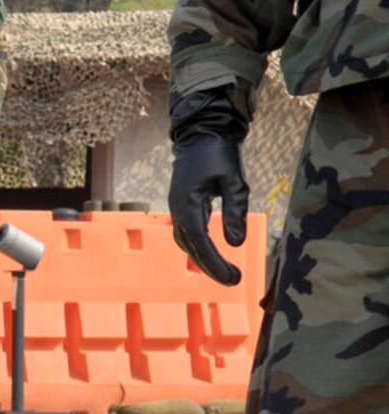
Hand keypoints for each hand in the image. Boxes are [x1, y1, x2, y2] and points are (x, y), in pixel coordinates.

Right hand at [170, 132, 248, 286]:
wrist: (203, 132)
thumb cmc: (221, 153)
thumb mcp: (235, 181)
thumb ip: (235, 212)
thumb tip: (236, 244)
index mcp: (187, 204)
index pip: (200, 242)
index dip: (216, 263)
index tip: (234, 278)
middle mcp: (177, 210)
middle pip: (191, 247)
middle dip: (211, 267)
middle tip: (235, 281)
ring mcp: (178, 208)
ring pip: (187, 242)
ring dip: (204, 259)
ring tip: (226, 272)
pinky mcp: (183, 205)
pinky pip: (189, 233)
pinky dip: (200, 247)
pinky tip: (213, 254)